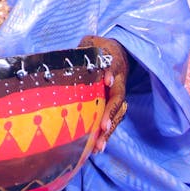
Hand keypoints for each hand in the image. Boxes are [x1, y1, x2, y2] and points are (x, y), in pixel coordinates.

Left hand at [78, 35, 129, 152]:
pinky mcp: (115, 104)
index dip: (111, 72)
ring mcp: (118, 94)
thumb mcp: (92, 42)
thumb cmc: (100, 48)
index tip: (107, 80)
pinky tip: (97, 147)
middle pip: (118, 97)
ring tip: (99, 145)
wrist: (118, 52)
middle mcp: (119, 80)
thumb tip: (70, 56)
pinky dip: (106, 134)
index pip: (113, 66)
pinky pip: (113, 120)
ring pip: (118, 113)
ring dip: (110, 130)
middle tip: (104, 126)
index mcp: (113, 61)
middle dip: (111, 112)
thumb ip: (83, 48)